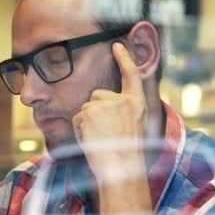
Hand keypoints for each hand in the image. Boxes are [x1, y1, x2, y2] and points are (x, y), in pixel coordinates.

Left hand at [72, 42, 146, 183]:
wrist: (121, 169)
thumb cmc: (126, 157)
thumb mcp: (132, 128)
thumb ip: (122, 113)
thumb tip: (102, 104)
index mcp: (137, 104)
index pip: (131, 75)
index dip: (124, 58)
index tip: (117, 45)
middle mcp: (122, 101)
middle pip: (97, 95)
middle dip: (94, 111)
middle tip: (104, 134)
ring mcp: (105, 104)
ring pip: (86, 108)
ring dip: (87, 123)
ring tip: (99, 140)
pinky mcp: (89, 111)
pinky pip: (77, 118)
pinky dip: (79, 130)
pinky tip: (91, 140)